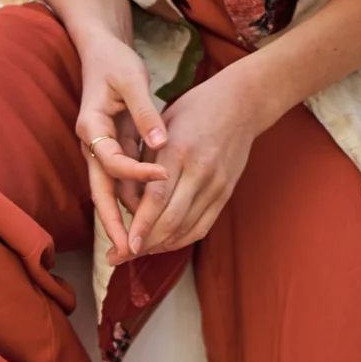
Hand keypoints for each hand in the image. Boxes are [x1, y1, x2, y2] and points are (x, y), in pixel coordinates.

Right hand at [73, 31, 168, 264]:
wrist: (101, 51)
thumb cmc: (116, 62)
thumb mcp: (132, 80)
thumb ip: (145, 113)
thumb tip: (161, 144)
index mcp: (91, 127)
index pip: (112, 161)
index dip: (137, 173)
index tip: (164, 177)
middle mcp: (91, 144)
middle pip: (99, 190)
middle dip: (112, 222)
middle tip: (126, 250)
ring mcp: (100, 150)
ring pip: (111, 190)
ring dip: (125, 215)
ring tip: (143, 243)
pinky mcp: (113, 149)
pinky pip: (122, 180)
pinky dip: (135, 197)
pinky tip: (152, 214)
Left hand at [124, 62, 272, 257]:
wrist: (242, 103)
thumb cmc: (194, 110)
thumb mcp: (162, 126)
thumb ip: (144, 161)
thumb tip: (124, 200)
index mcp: (178, 150)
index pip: (156, 198)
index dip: (139, 226)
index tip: (122, 246)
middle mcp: (199, 171)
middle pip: (170, 220)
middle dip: (143, 244)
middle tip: (119, 258)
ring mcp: (216, 185)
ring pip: (185, 228)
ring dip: (160, 246)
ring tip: (137, 254)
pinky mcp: (226, 193)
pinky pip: (202, 226)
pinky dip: (181, 240)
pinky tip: (164, 244)